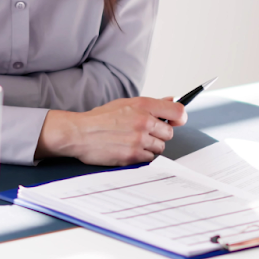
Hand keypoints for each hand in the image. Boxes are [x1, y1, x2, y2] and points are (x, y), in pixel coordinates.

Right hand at [40, 96, 186, 165]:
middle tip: (145, 134)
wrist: (79, 133)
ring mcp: (139, 140)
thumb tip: (172, 100)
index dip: (179, 118)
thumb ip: (151, 104)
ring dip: (150, 147)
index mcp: (143, 105)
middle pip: (169, 133)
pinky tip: (128, 150)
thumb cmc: (101, 119)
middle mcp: (144, 121)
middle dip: (159, 135)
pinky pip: (149, 159)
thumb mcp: (126, 103)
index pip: (178, 111)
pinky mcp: (133, 156)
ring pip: (160, 148)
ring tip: (134, 142)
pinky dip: (141, 156)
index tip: (176, 122)